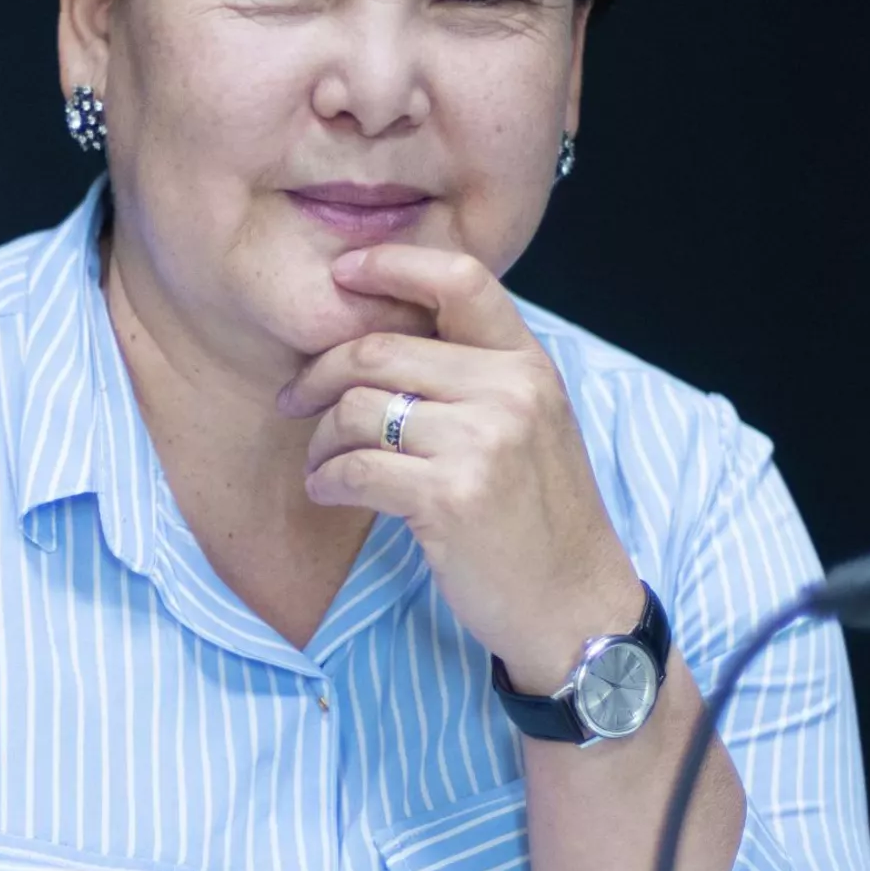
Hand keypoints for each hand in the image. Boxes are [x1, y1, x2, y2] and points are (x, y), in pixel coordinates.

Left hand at [280, 245, 639, 692]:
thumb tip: (383, 337)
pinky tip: (329, 490)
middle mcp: (511, 391)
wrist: (575, 606)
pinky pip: (357, 468)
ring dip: (321, 439)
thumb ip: (477, 376)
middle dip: (320, 373)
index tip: (342, 274)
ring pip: (358, 409)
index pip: (460, 279)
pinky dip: (329, 479)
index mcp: (528, 364)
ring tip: (321, 463)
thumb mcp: (531, 426)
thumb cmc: (540, 518)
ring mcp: (483, 443)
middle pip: (380, 349)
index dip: (391, 264)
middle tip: (294, 399)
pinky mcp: (451, 497)